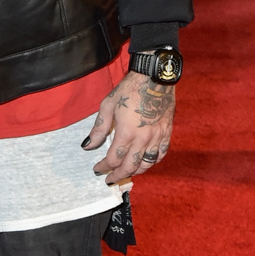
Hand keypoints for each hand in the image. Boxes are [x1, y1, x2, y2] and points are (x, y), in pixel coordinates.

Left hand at [82, 69, 173, 185]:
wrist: (154, 77)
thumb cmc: (130, 89)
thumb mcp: (108, 106)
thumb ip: (99, 129)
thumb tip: (87, 146)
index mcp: (126, 132)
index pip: (113, 159)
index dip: (103, 167)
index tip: (97, 169)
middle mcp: (143, 138)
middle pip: (130, 166)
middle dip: (118, 175)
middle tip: (109, 179)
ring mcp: (157, 137)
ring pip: (147, 164)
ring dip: (135, 171)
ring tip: (126, 172)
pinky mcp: (167, 133)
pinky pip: (161, 154)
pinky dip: (152, 162)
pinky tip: (145, 162)